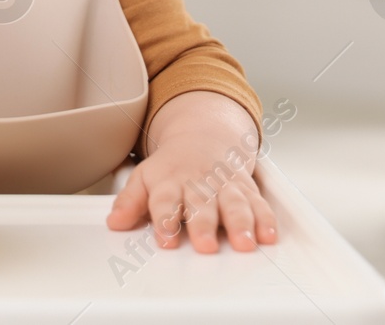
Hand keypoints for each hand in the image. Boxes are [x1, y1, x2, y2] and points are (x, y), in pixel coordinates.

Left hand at [105, 91, 277, 252]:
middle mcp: (199, 185)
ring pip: (234, 204)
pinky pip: (259, 204)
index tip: (166, 240)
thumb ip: (130, 202)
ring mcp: (224, 187)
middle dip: (204, 225)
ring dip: (241, 224)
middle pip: (201, 205)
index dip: (165, 221)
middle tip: (205, 246)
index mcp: (170, 182)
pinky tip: (269, 235)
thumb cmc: (171, 168)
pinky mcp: (247, 190)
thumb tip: (114, 222)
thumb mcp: (144, 179)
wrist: (203, 139)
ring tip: (244, 243)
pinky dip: (266, 219)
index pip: (165, 202)